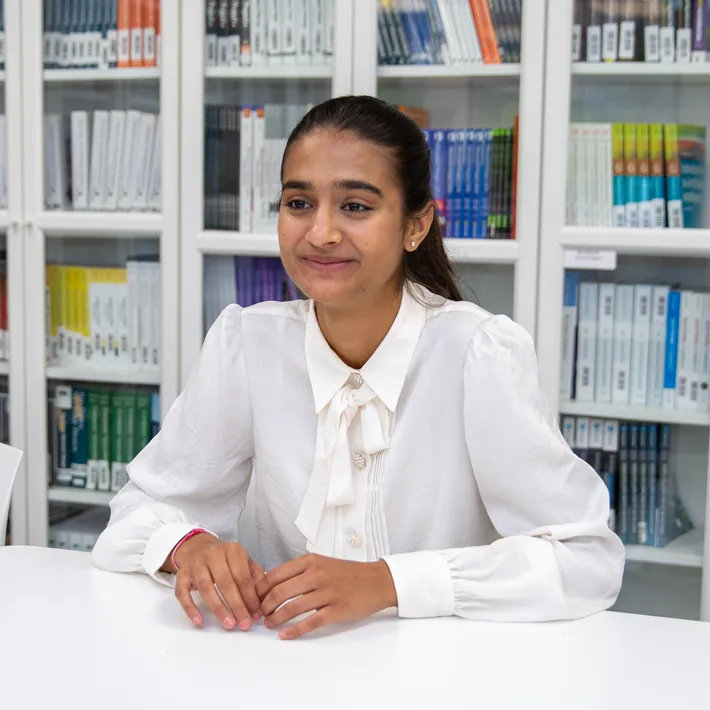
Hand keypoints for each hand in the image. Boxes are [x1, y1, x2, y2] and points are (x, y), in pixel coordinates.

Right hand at [170, 534, 264, 631]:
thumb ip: (254, 575)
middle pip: (225, 583)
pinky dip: (190, 608)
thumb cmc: (225, 559)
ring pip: (206, 588)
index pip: (242, 576)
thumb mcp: (243, 560)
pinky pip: (183, 592)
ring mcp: (196, 564)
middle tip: (244, 624)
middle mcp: (213, 554)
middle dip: (236, 606)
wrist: (198, 548)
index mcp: (232, 550)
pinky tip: (199, 621)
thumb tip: (261, 596)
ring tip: (228, 624)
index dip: (250, 597)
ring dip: (218, 608)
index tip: (255, 615)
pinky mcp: (182, 574)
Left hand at [256, 554, 397, 639]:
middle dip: (264, 606)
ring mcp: (327, 592)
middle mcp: (317, 574)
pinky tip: (285, 635)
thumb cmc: (347, 573)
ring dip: (276, 619)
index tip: (253, 599)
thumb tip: (271, 585)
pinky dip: (294, 631)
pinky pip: (310, 622)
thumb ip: (299, 571)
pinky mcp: (336, 610)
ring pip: (292, 608)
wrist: (377, 580)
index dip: (260, 589)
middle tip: (259, 615)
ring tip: (269, 625)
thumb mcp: (322, 563)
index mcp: (310, 561)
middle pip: (280, 592)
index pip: (275, 574)